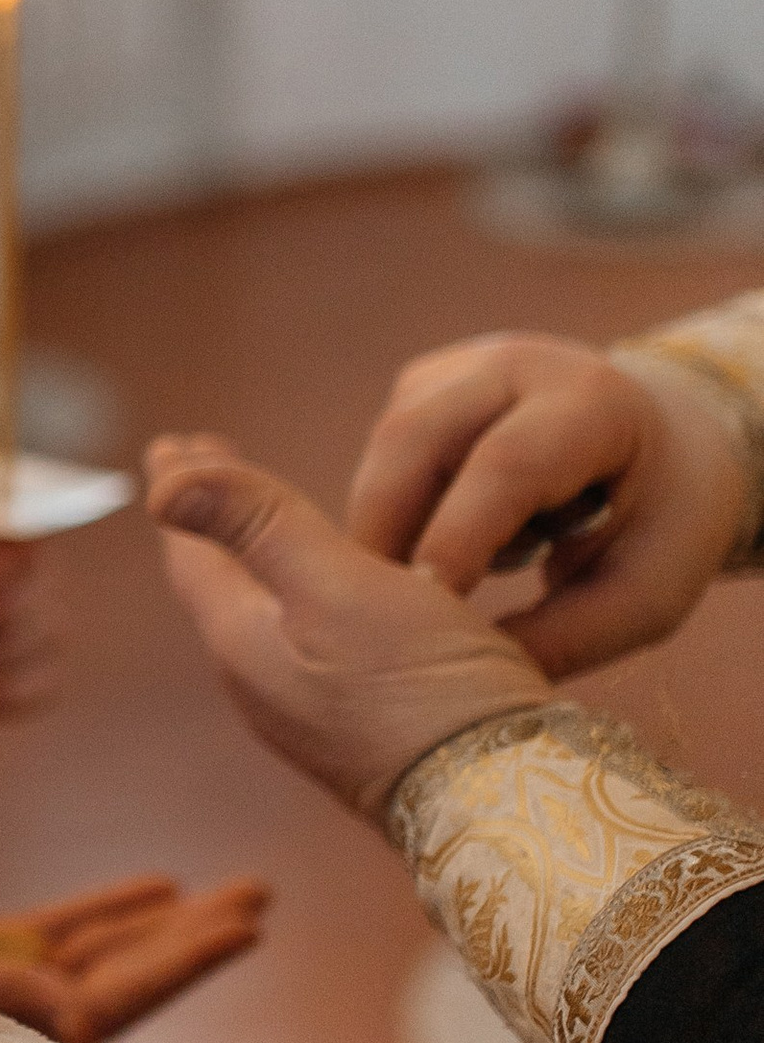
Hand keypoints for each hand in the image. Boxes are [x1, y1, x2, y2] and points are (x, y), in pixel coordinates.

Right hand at [0, 874, 271, 1042]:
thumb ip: (9, 992)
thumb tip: (82, 1017)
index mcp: (18, 1034)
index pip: (121, 997)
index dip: (184, 962)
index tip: (244, 928)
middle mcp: (22, 1019)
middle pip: (130, 976)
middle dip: (195, 938)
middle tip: (261, 895)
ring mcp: (8, 987)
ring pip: (104, 952)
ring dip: (164, 922)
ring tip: (236, 890)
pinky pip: (63, 933)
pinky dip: (109, 910)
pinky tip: (160, 887)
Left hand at [146, 435, 549, 817]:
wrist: (507, 802)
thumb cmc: (426, 688)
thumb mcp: (339, 586)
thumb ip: (258, 526)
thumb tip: (160, 485)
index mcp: (243, 643)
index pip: (193, 552)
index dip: (187, 488)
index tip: (171, 440)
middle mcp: (263, 684)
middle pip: (221, 583)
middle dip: (213, 521)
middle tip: (204, 462)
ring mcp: (310, 713)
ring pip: (265, 615)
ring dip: (256, 557)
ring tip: (261, 521)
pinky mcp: (360, 730)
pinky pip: (310, 641)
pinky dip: (304, 594)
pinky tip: (337, 596)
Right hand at [346, 330, 752, 675]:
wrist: (666, 450)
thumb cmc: (661, 528)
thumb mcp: (642, 595)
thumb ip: (562, 637)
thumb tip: (461, 678)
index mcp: (593, 403)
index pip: (507, 465)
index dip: (455, 539)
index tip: (424, 618)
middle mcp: (519, 364)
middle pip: (415, 436)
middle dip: (385, 530)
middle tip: (375, 616)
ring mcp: (464, 365)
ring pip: (387, 443)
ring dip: (386, 522)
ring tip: (414, 588)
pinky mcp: (426, 384)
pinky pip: (383, 450)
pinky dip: (391, 509)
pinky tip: (425, 550)